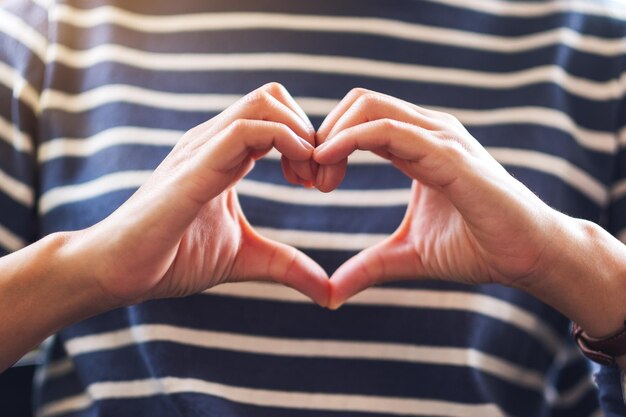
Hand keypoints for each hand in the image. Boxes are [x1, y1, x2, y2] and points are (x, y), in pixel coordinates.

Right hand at [67, 83, 329, 306]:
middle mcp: (213, 141)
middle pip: (273, 96)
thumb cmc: (174, 258)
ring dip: (301, 134)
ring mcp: (202, 149)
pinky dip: (285, 142)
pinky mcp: (194, 168)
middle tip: (319, 180)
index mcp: (225, 154)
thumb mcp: (247, 259)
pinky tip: (295, 180)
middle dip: (309, 131)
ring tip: (307, 181)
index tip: (318, 183)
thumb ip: (288, 266)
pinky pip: (245, 130)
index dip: (308, 141)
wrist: (120, 271)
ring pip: (263, 103)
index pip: (275, 115)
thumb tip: (330, 293)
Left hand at [314, 88, 563, 307]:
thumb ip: (368, 267)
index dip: (326, 143)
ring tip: (318, 180)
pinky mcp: (449, 154)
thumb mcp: (407, 256)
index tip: (308, 181)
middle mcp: (428, 131)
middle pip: (359, 102)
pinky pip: (389, 131)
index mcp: (417, 145)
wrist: (528, 256)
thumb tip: (329, 293)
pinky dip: (350, 141)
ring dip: (330, 136)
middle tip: (308, 178)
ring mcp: (440, 137)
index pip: (360, 118)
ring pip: (370, 106)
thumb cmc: (476, 248)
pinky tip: (328, 165)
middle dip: (322, 133)